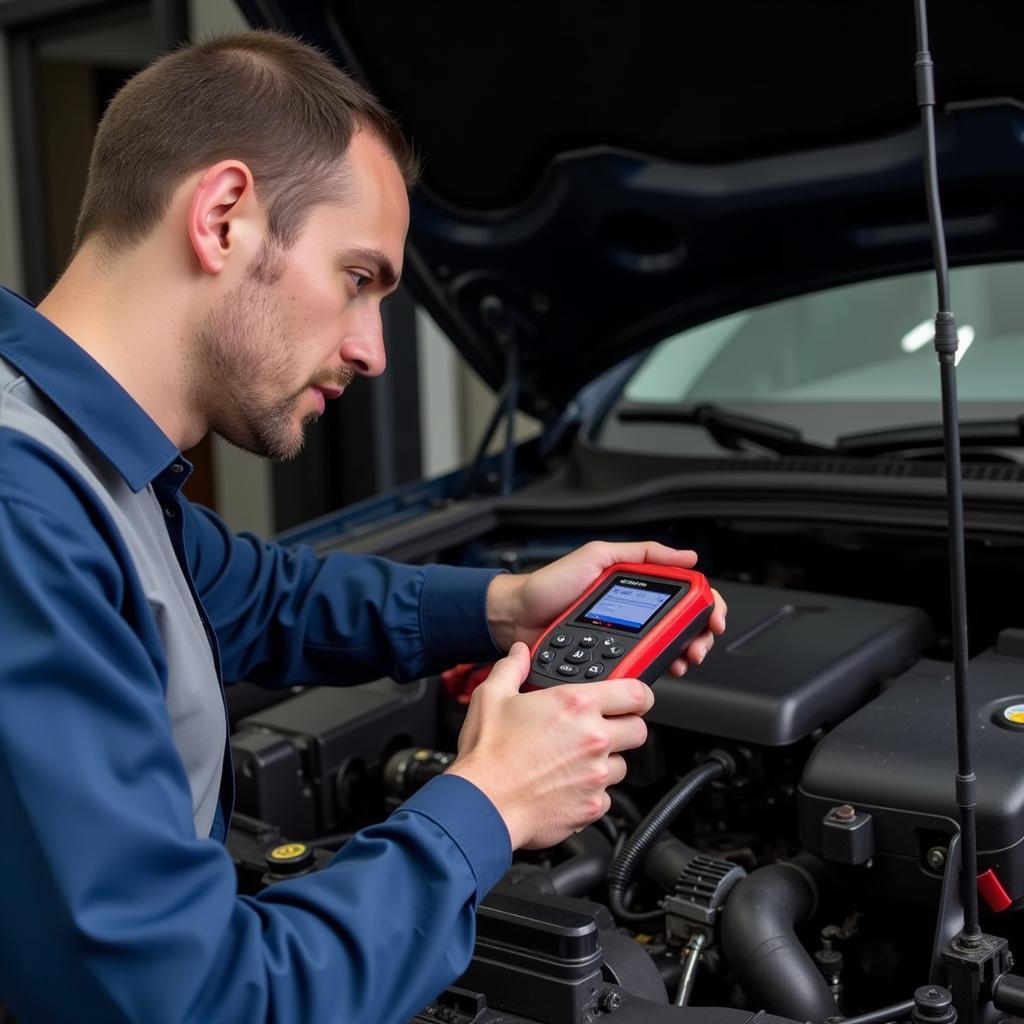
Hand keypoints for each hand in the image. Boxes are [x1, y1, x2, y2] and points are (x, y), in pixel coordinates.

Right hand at [447, 642, 653, 848]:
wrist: (483, 804)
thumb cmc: (488, 753)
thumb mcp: (492, 696)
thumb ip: (512, 668)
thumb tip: (520, 653)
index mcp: (576, 705)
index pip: (636, 693)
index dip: (638, 695)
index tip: (632, 700)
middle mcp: (593, 738)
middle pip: (639, 730)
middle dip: (625, 728)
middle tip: (601, 730)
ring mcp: (596, 775)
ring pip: (622, 765)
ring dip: (605, 762)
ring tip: (574, 761)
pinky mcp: (592, 806)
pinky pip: (605, 796)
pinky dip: (590, 792)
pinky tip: (565, 786)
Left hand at [486, 540, 727, 676]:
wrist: (517, 618)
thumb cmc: (549, 584)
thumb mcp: (597, 555)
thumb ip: (640, 552)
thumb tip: (685, 556)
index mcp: (633, 586)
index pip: (681, 594)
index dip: (704, 606)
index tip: (712, 616)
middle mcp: (632, 613)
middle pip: (681, 626)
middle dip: (698, 636)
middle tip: (698, 645)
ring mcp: (623, 638)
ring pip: (666, 650)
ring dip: (682, 655)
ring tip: (682, 659)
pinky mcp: (610, 661)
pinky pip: (640, 667)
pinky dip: (656, 669)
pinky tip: (660, 668)